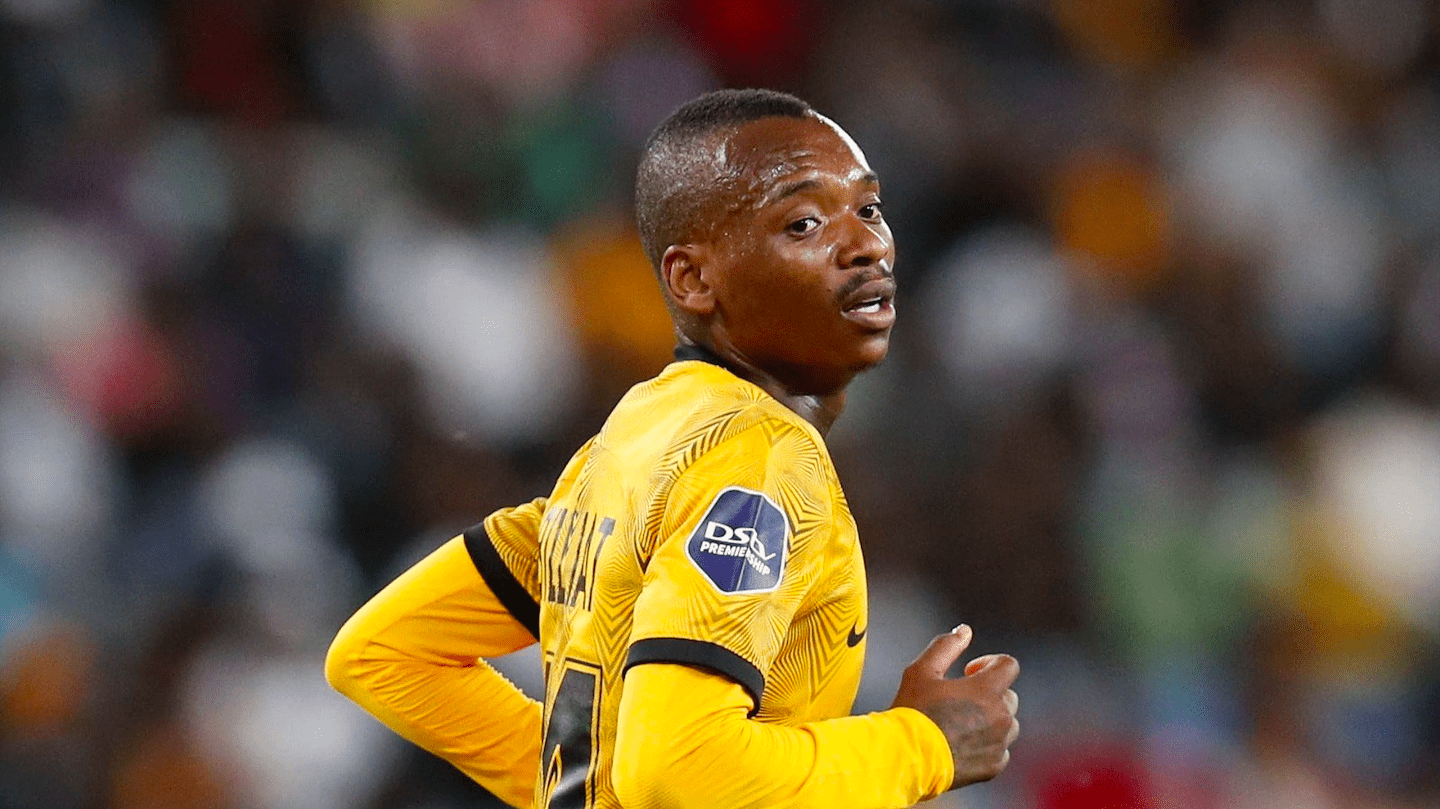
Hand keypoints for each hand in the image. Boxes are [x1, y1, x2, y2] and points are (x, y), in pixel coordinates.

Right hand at [890, 624, 1019, 789]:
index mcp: (987, 689)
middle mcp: (1001, 716)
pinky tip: (962, 744)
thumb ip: (946, 646)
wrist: (906, 758)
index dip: (990, 663)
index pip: (1009, 665)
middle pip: (1009, 696)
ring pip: (1008, 725)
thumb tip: (964, 630)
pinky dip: (987, 745)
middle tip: (959, 700)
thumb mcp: (921, 671)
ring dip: (991, 720)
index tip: (969, 672)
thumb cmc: (913, 712)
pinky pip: (1000, 750)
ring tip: (961, 724)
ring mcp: (999, 744)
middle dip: (989, 694)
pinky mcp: (993, 767)